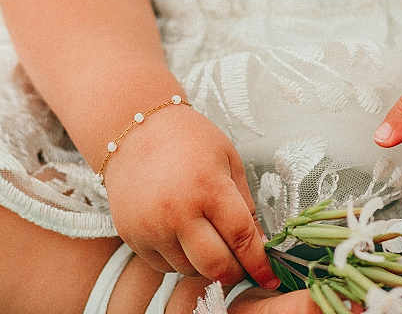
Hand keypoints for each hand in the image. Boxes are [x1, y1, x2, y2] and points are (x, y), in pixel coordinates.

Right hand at [101, 103, 278, 289]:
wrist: (134, 127)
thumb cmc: (185, 136)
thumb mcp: (227, 158)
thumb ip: (245, 202)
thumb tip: (257, 243)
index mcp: (208, 186)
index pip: (241, 238)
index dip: (259, 263)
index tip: (269, 276)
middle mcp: (178, 212)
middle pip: (216, 267)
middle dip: (234, 271)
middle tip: (240, 262)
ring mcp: (152, 227)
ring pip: (189, 270)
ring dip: (203, 262)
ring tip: (203, 232)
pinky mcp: (132, 236)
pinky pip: (163, 266)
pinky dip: (177, 257)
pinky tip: (178, 230)